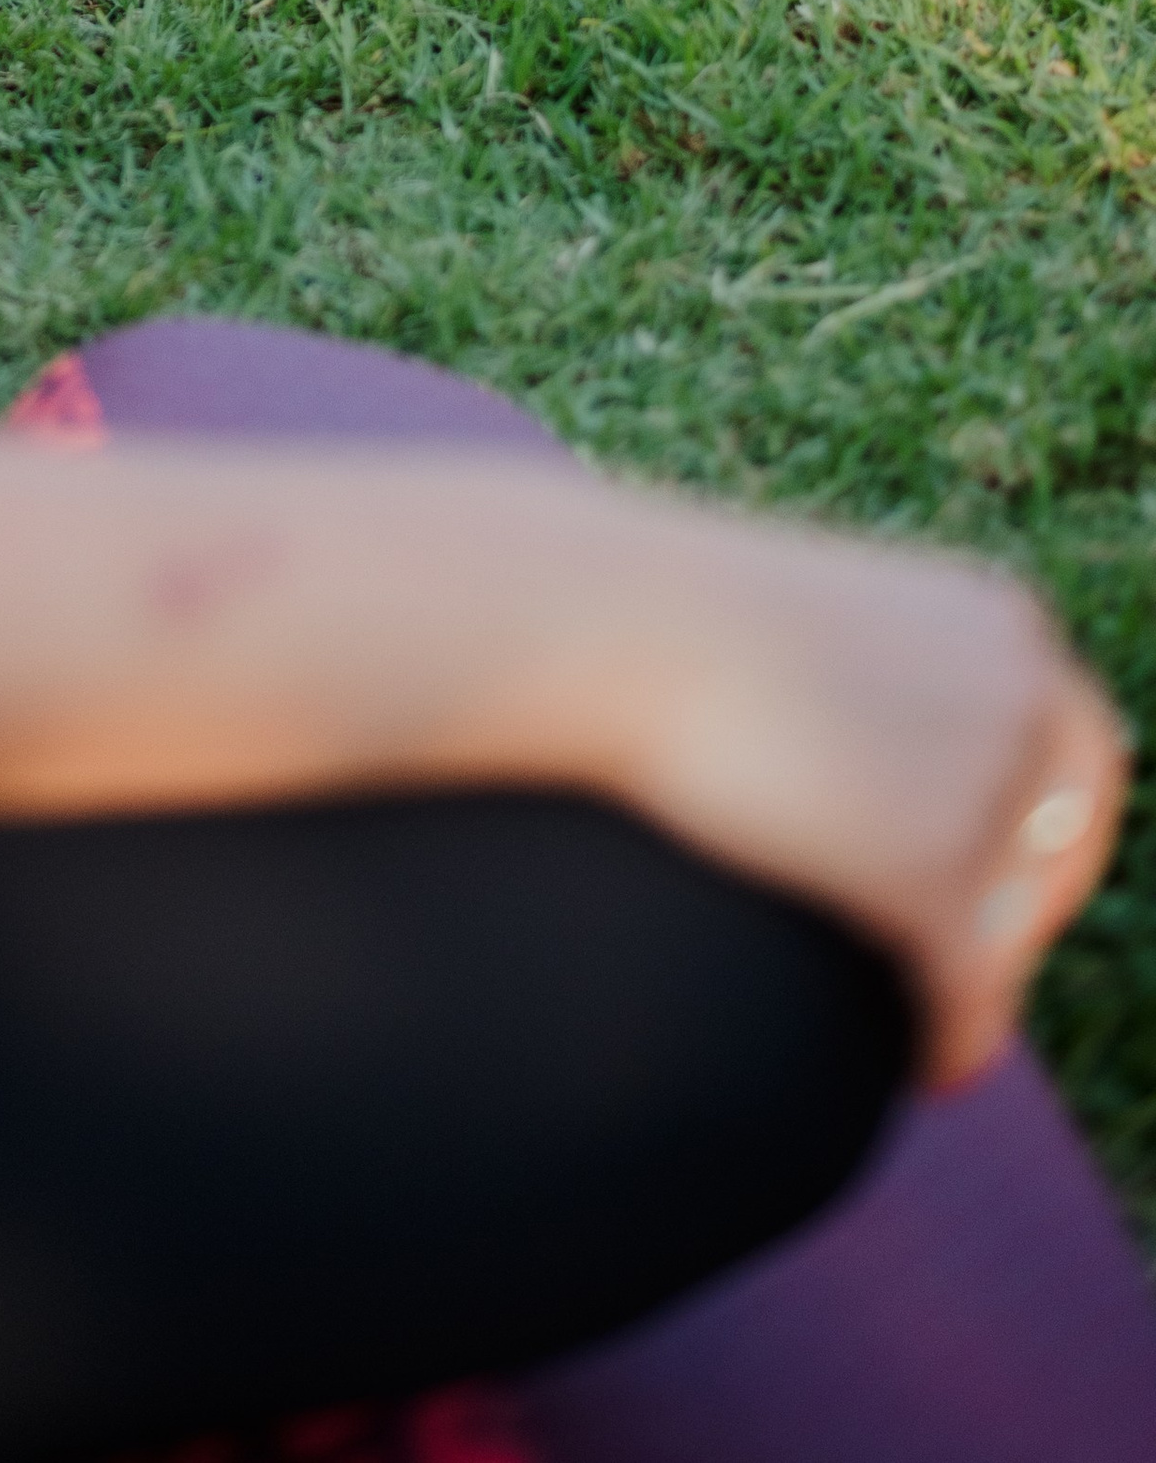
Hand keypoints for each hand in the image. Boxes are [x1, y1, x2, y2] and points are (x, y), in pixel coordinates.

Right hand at [599, 492, 1126, 1089]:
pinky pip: (969, 991)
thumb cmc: (665, 616)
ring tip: (927, 1019)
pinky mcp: (932, 873)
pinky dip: (952, 1040)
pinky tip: (922, 1068)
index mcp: (1001, 622)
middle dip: (1020, 913)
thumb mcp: (816, 629)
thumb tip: (910, 798)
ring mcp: (984, 784)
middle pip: (1060, 841)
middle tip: (966, 963)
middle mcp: (1020, 695)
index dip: (1052, 832)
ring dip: (973, 976)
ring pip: (1007, 924)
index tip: (1003, 885)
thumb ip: (886, 695)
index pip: (1079, 750)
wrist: (604, 627)